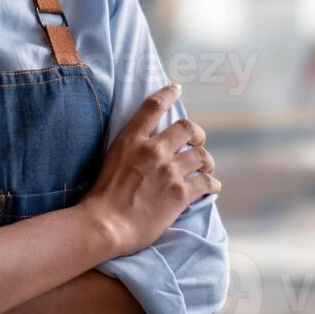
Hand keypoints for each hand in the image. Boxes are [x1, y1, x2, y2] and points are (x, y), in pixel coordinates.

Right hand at [79, 83, 218, 256]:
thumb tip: (146, 146)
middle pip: (186, 128)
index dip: (167, 94)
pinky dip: (212, 184)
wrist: (105, 224)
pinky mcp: (180, 194)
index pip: (153, 106)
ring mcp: (168, 171)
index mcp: (132, 139)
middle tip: (197, 141)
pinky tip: (212, 187)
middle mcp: (153, 150)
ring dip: (206, 162)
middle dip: (196, 133)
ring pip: (201, 155)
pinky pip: (206, 182)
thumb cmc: (102, 196)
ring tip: (206, 168)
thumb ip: (130, 148)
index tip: (176, 89)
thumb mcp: (111, 159)